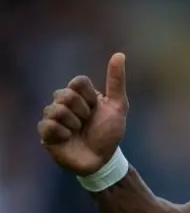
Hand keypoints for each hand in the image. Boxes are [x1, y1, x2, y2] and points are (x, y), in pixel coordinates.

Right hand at [37, 53, 128, 175]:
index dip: (89, 96)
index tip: (97, 108)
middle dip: (82, 111)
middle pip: (64, 94)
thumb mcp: (119, 106)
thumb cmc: (110, 132)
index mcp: (81, 95)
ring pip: (54, 109)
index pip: (78, 81)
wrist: (103, 159)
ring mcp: (54, 118)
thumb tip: (119, 54)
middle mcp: (65, 104)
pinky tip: (68, 138)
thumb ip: (117, 81)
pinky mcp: (46, 134)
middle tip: (87, 122)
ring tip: (78, 131)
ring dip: (73, 123)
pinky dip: (62, 132)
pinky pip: (47, 125)